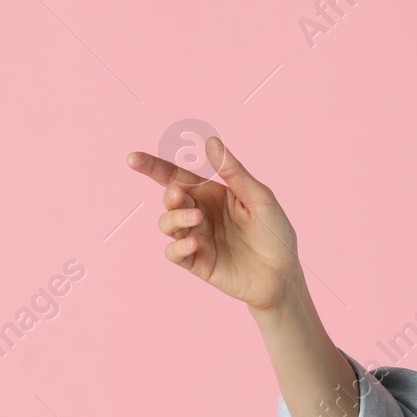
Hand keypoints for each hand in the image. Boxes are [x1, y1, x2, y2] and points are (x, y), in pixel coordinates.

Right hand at [128, 136, 302, 311]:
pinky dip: (178, 246)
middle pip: (169, 198)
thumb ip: (233, 172)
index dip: (152, 167)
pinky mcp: (197, 263)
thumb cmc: (275, 233)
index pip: (176, 176)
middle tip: (179, 195)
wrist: (283, 274)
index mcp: (211, 194)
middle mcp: (199, 213)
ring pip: (166, 224)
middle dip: (169, 195)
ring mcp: (196, 238)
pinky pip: (174, 253)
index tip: (133, 159)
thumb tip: (210, 141)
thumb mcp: (258, 198)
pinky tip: (195, 243)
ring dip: (175, 218)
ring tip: (196, 219)